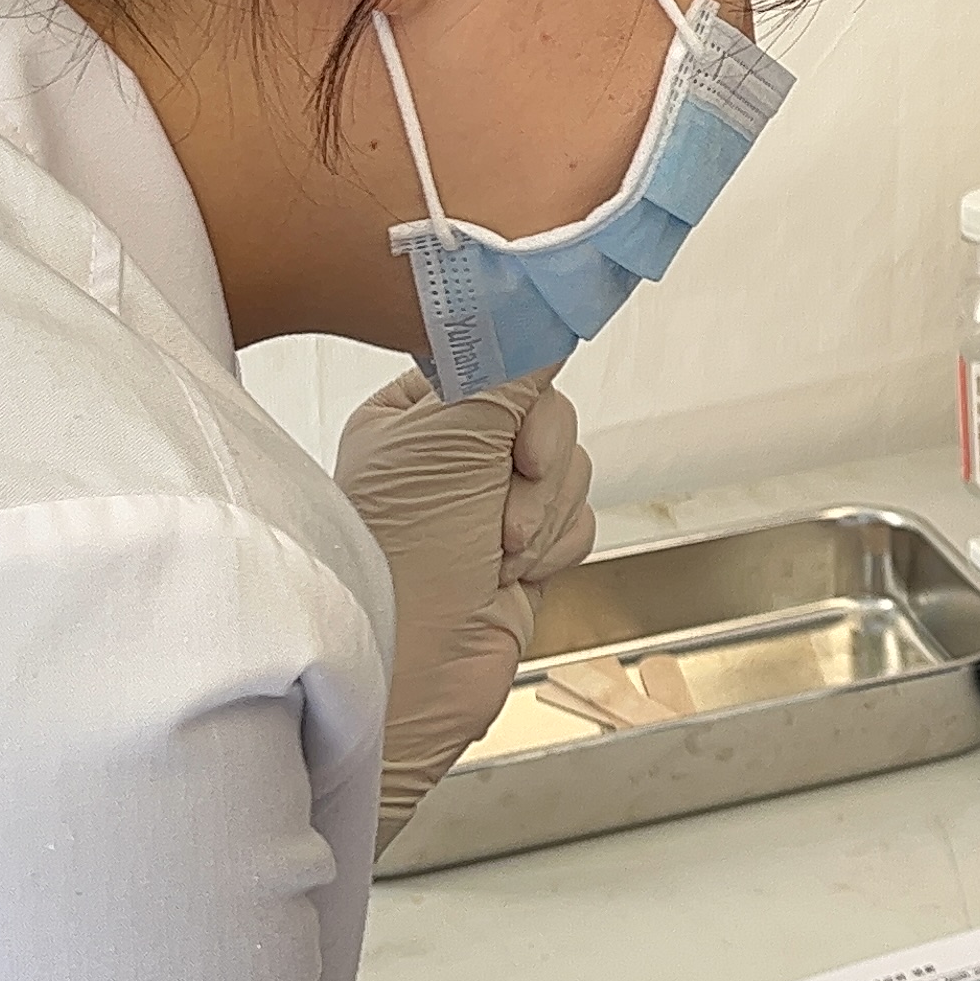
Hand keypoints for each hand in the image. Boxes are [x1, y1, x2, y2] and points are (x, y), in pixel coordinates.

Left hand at [337, 366, 594, 850]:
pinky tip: (515, 573)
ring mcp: (485, 507)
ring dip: (546, 511)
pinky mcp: (520, 552)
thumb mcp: (453, 438)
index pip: (495, 364)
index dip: (519, 393)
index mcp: (409, 416)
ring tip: (497, 550)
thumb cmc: (401, 560)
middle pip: (546, 415)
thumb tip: (546, 305)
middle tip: (504, 496)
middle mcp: (446, 458)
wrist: (412, 676)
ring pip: (570, 468)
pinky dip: (558, 544)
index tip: (516, 425)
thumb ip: (510, 364)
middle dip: (537, 464)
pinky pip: (578, 517)